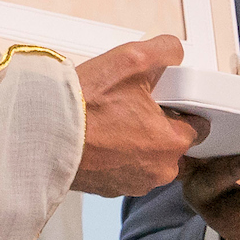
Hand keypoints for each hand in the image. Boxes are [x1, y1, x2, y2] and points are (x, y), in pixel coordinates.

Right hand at [71, 36, 204, 197]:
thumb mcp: (131, 59)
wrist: (41, 135)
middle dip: (156, 123)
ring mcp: (134, 184)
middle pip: (171, 142)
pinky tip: (99, 135)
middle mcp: (159, 171)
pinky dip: (116, 153)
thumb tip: (175, 53)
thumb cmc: (84, 105)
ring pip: (147, 156)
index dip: (180, 105)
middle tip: (129, 104)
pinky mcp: (110, 189)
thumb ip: (165, 50)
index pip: (197, 125)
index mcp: (172, 143)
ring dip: (136, 139)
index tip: (160, 96)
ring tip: (110, 119)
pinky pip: (124, 167)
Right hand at [180, 45, 239, 239]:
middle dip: (202, 133)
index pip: (183, 123)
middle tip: (218, 117)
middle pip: (191, 151)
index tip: (198, 90)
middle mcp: (191, 171)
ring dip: (234, 168)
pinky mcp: (227, 218)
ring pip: (214, 181)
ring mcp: (206, 197)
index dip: (186, 107)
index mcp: (193, 145)